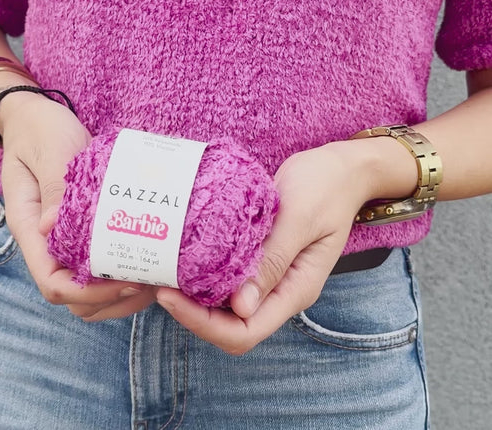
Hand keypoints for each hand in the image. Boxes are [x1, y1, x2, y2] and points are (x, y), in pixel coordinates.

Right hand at [0, 92, 154, 319]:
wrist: (36, 116)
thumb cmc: (40, 130)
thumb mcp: (48, 150)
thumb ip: (53, 186)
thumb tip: (54, 227)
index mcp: (31, 227)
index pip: (52, 282)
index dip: (89, 292)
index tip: (127, 280)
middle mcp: (46, 242)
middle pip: (75, 295)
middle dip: (113, 298)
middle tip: (153, 280)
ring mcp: (65, 238)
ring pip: (88, 287)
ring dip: (121, 292)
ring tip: (157, 277)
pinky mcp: (83, 229)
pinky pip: (99, 262)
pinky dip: (123, 270)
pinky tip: (149, 259)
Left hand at [156, 141, 375, 353]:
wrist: (340, 170)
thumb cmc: (325, 187)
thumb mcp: (300, 219)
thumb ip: (274, 262)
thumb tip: (240, 307)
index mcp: (296, 288)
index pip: (246, 330)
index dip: (204, 323)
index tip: (171, 295)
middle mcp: (282, 290)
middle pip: (232, 325)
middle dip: (193, 313)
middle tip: (160, 282)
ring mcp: (272, 276)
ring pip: (227, 306)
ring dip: (196, 297)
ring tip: (165, 273)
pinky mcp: (262, 259)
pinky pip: (230, 278)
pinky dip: (206, 275)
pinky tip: (186, 258)